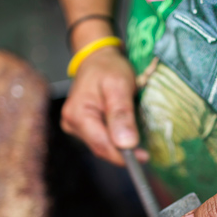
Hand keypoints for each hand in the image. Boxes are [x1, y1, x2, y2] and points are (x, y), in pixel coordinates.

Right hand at [61, 46, 146, 164]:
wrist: (98, 58)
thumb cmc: (108, 67)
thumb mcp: (119, 86)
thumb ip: (121, 115)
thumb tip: (126, 144)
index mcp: (77, 114)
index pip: (101, 145)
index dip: (123, 156)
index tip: (143, 157)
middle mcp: (71, 123)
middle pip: (100, 147)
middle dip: (123, 152)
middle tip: (145, 151)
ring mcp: (74, 126)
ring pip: (101, 145)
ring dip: (119, 146)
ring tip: (136, 136)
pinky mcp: (81, 127)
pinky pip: (100, 139)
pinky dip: (114, 139)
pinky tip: (124, 132)